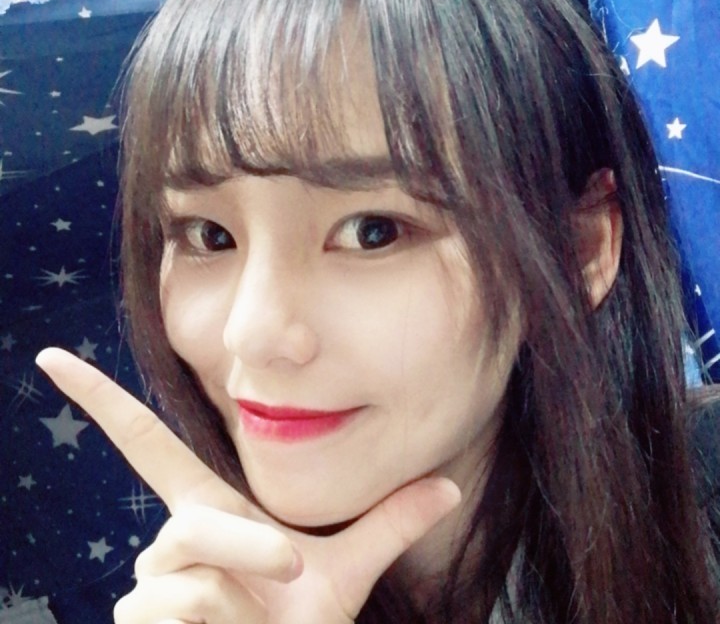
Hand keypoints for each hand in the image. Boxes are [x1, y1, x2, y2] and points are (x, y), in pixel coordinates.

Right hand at [36, 348, 460, 623]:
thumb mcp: (346, 573)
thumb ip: (390, 523)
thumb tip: (451, 484)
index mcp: (208, 512)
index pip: (145, 442)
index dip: (101, 400)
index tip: (54, 356)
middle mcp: (171, 541)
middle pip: (193, 523)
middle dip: (247, 548)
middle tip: (294, 569)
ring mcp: (150, 587)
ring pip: (184, 574)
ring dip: (235, 598)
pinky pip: (169, 612)